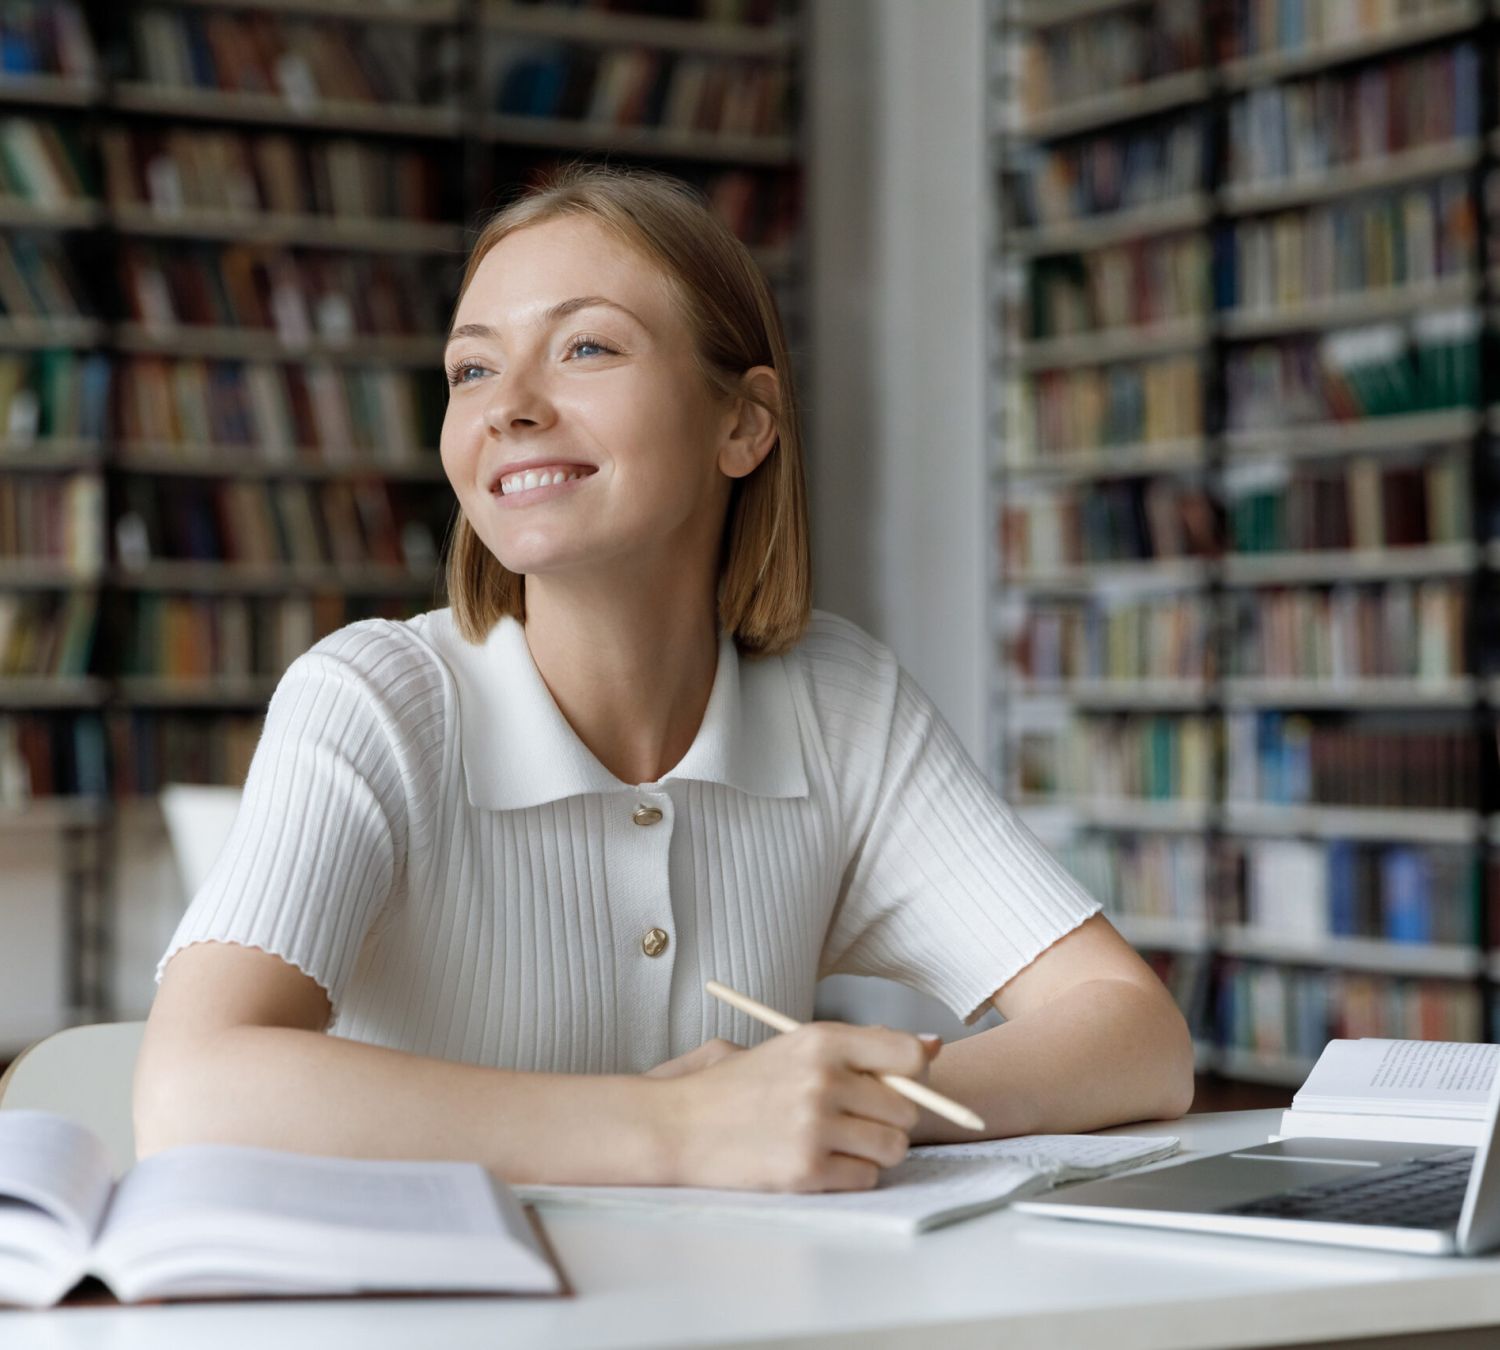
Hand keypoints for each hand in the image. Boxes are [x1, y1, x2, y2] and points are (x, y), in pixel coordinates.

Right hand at [654, 1022, 941, 1192]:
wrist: (677, 1125)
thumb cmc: (737, 1086)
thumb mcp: (793, 1047)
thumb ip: (861, 1046)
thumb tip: (932, 1046)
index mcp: (820, 1040)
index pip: (908, 1055)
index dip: (913, 1073)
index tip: (898, 1082)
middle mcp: (823, 1080)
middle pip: (906, 1109)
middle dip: (889, 1118)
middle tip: (855, 1119)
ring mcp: (815, 1128)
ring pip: (892, 1147)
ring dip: (874, 1150)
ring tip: (838, 1142)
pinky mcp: (806, 1171)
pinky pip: (865, 1178)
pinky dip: (850, 1175)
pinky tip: (818, 1161)